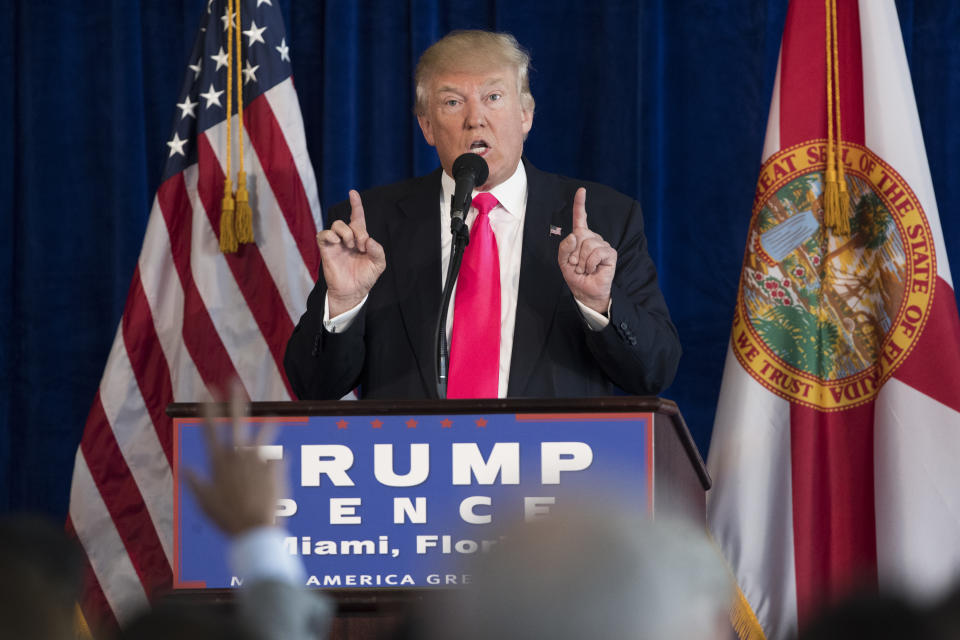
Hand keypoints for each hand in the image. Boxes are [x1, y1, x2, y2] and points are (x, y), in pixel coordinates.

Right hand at [183, 383, 285, 536]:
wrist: (254, 529)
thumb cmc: (226, 519)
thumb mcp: (204, 502)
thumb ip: (195, 482)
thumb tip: (184, 467)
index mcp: (219, 462)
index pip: (210, 429)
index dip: (208, 409)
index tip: (207, 391)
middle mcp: (239, 455)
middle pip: (236, 421)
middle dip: (234, 400)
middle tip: (234, 382)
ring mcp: (259, 459)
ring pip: (263, 433)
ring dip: (266, 422)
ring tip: (272, 415)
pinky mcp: (276, 466)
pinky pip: (278, 457)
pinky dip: (278, 459)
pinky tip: (281, 462)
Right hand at [317, 190, 386, 316]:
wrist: (353, 292)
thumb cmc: (365, 277)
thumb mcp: (378, 264)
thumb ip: (378, 251)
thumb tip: (368, 240)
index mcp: (360, 239)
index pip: (357, 217)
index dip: (356, 204)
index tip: (353, 192)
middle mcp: (347, 238)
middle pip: (347, 222)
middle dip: (357, 230)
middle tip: (362, 245)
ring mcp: (336, 244)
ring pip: (336, 225)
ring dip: (346, 232)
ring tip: (351, 246)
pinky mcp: (326, 250)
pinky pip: (323, 235)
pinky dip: (330, 234)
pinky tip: (338, 242)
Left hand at [558, 188, 616, 313]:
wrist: (586, 292)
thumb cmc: (576, 276)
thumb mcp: (563, 262)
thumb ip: (564, 248)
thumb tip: (574, 236)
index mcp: (580, 237)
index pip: (580, 218)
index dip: (580, 204)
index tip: (581, 190)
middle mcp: (592, 238)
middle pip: (579, 236)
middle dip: (574, 254)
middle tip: (577, 266)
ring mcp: (603, 245)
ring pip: (588, 245)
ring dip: (582, 261)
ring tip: (585, 269)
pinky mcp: (610, 253)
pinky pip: (597, 252)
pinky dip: (591, 263)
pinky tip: (592, 269)